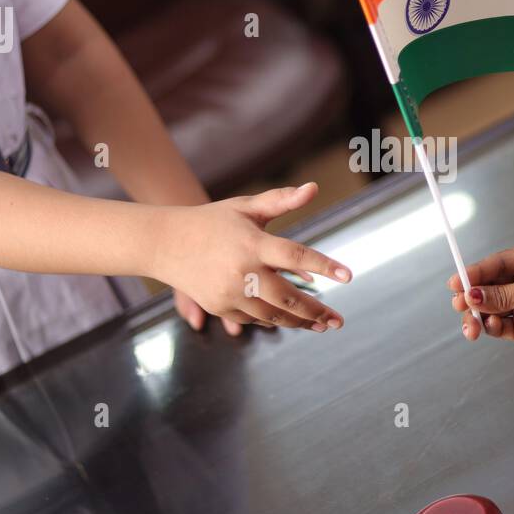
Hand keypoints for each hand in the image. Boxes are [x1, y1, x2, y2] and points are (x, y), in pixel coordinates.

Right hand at [155, 182, 350, 331]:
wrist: (165, 243)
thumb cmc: (212, 221)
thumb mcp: (245, 207)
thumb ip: (281, 200)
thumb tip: (313, 188)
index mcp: (252, 243)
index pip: (296, 255)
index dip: (324, 266)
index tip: (348, 276)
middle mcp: (242, 271)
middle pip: (288, 297)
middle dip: (318, 311)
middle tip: (339, 320)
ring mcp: (230, 293)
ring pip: (273, 315)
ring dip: (300, 322)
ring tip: (321, 325)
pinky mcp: (220, 307)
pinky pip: (254, 320)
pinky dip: (275, 321)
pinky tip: (291, 320)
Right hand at [448, 242, 513, 367]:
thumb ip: (504, 294)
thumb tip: (473, 295)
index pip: (495, 263)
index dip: (474, 272)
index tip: (456, 282)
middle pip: (488, 286)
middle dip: (472, 296)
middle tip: (460, 304)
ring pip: (490, 308)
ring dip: (478, 315)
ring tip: (472, 325)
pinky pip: (499, 325)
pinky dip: (490, 327)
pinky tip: (491, 327)